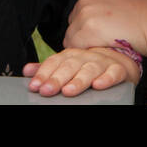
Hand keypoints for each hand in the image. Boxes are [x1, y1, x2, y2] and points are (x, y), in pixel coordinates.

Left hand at [23, 47, 140, 96]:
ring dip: (79, 80)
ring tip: (68, 91)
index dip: (44, 73)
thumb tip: (26, 71)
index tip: (34, 86)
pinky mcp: (119, 69)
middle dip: (57, 78)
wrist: (119, 58)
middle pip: (70, 66)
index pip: (55, 62)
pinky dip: (106, 78)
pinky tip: (98, 85)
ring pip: (90, 70)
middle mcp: (85, 57)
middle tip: (47, 91)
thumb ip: (48, 68)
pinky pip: (113, 73)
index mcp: (71, 55)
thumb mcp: (67, 64)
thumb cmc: (88, 63)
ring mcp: (102, 62)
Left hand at [63, 0, 146, 58]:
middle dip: (87, 35)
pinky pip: (75, 47)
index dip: (92, 25)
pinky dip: (85, 53)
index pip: (81, 12)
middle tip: (107, 42)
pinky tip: (102, 53)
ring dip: (86, 45)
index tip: (106, 32)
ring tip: (105, 49)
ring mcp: (86, 15)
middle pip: (75, 25)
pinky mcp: (88, 32)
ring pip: (73, 37)